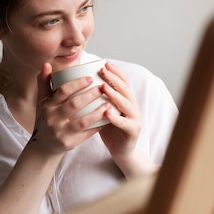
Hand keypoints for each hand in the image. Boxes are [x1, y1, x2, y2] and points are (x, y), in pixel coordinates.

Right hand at [32, 63, 105, 153]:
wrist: (45, 144)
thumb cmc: (48, 117)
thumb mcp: (42, 101)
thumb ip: (44, 82)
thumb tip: (46, 64)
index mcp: (47, 105)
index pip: (62, 91)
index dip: (77, 84)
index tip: (91, 78)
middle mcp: (52, 119)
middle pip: (74, 105)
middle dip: (90, 95)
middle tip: (103, 88)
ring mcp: (60, 132)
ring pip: (82, 121)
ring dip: (97, 113)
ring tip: (109, 104)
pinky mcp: (69, 143)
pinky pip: (87, 134)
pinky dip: (98, 126)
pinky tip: (108, 119)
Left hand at [99, 62, 156, 177]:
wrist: (121, 150)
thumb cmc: (109, 129)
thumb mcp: (102, 110)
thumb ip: (96, 98)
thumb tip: (79, 82)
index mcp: (126, 99)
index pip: (123, 82)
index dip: (115, 72)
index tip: (104, 63)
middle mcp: (132, 106)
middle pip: (125, 89)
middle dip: (113, 79)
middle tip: (102, 71)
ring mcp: (134, 118)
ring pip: (126, 103)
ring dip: (114, 94)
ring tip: (103, 87)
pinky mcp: (133, 130)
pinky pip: (124, 123)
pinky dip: (115, 117)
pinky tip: (106, 112)